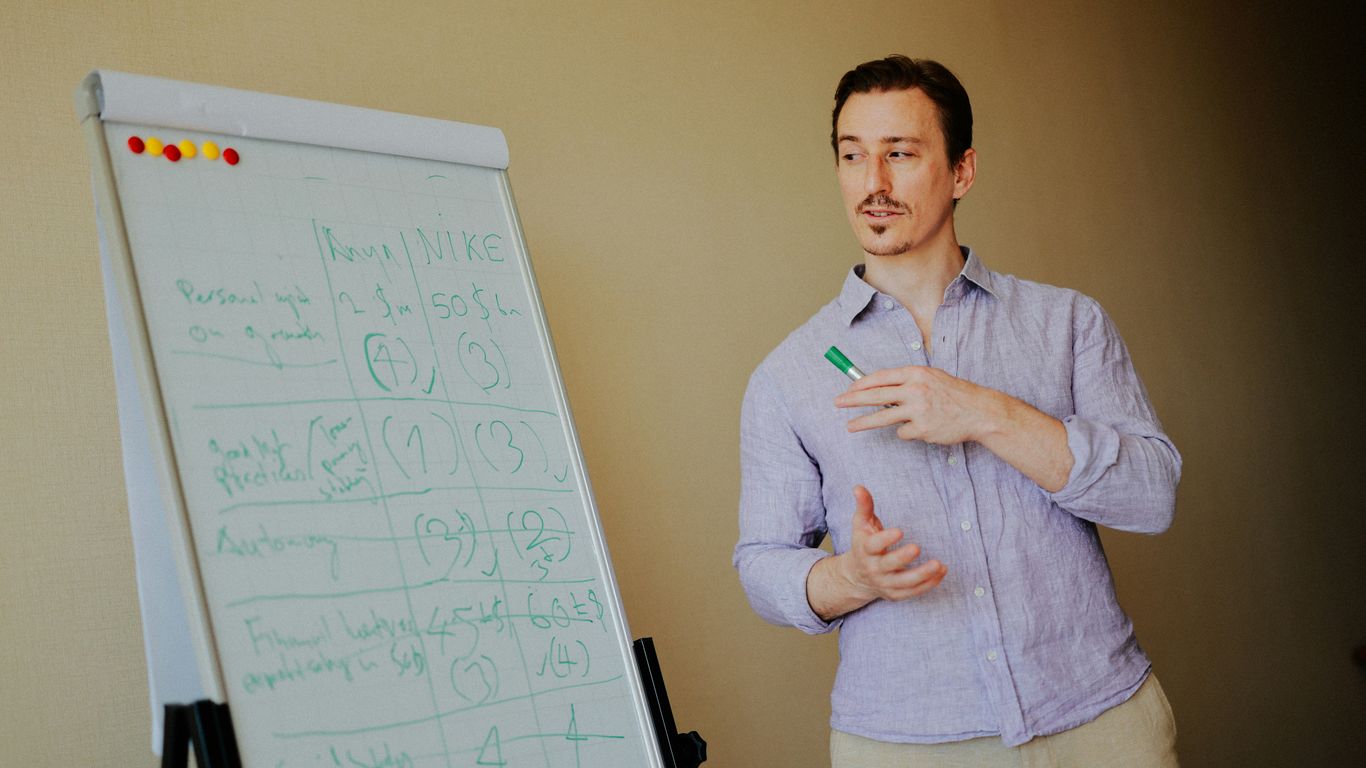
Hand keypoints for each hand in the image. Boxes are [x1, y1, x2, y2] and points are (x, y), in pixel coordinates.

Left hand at [834, 365, 1002, 444]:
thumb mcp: (931, 378)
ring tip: (850, 427)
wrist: (979, 411)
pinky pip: (903, 432)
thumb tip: (879, 388)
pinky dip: (907, 431)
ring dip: (863, 422)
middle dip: (853, 399)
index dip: (861, 384)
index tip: (849, 389)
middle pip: (876, 396)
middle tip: (837, 403)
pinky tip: (921, 428)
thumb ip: (907, 382)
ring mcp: (918, 410)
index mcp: (916, 374)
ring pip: (882, 418)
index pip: (881, 377)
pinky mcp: (923, 428)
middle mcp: (915, 390)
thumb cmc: (953, 394)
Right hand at [836, 485, 945, 603]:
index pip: (873, 545)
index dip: (885, 539)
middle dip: (902, 558)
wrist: (856, 577)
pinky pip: (913, 592)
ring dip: (922, 574)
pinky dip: (928, 584)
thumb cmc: (863, 544)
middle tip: (917, 547)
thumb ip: (864, 506)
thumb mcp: (860, 525)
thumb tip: (858, 487)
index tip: (900, 531)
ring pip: (904, 582)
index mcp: (865, 550)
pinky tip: (941, 572)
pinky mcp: (895, 594)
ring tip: (938, 564)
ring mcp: (884, 583)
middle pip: (888, 565)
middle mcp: (873, 568)